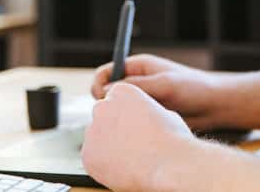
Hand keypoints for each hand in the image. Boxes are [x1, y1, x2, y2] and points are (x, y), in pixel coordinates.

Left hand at [82, 82, 198, 191]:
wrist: (169, 165)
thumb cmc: (172, 139)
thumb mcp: (163, 113)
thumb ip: (144, 112)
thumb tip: (143, 118)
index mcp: (121, 91)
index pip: (115, 100)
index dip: (125, 115)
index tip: (134, 126)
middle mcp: (102, 107)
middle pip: (103, 118)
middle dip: (112, 129)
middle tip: (131, 144)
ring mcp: (92, 131)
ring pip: (97, 139)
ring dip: (108, 146)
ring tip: (130, 158)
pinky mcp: (87, 155)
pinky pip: (93, 158)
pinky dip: (103, 164)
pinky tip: (122, 168)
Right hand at [91, 54, 224, 129]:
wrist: (215, 106)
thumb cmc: (194, 87)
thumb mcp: (165, 84)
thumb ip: (137, 86)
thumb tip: (107, 91)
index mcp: (138, 67)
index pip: (106, 72)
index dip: (99, 84)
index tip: (101, 98)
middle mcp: (138, 83)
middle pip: (109, 94)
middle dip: (107, 105)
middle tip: (116, 115)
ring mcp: (142, 100)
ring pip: (119, 111)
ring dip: (120, 118)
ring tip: (131, 125)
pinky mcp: (148, 116)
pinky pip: (130, 122)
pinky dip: (130, 128)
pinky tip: (138, 134)